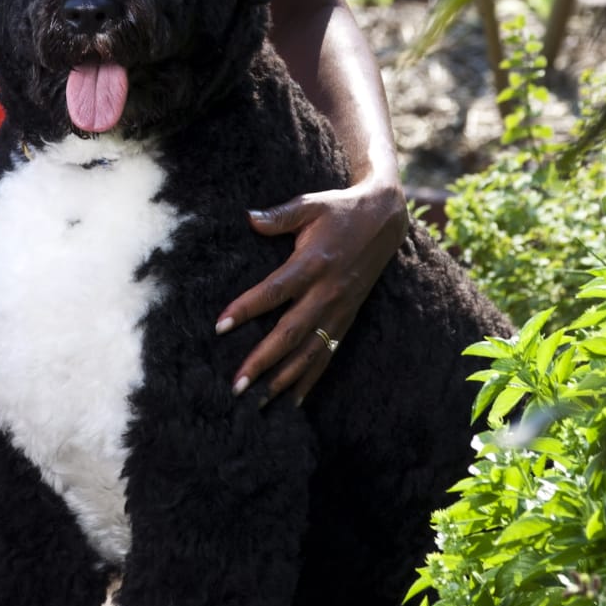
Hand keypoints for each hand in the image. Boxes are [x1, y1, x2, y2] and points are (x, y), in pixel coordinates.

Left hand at [216, 178, 407, 405]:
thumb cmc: (339, 210)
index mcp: (313, 263)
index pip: (274, 291)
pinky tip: (294, 400)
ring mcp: (339, 309)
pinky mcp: (347, 319)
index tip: (220, 326)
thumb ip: (279, 215)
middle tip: (236, 384)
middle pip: (291, 332)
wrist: (385, 220)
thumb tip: (249, 218)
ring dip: (285, 378)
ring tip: (259, 401)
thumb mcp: (310, 204)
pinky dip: (311, 378)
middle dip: (262, 360)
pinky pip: (328, 354)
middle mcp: (327, 292)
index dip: (246, 309)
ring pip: (310, 351)